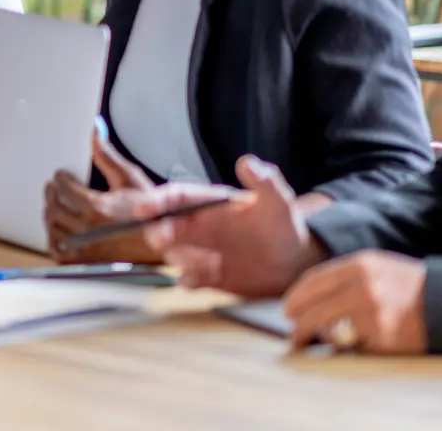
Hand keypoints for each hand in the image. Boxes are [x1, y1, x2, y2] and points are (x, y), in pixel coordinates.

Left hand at [45, 126, 162, 263]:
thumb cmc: (150, 212)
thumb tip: (95, 132)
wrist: (163, 244)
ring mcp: (85, 248)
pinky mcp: (85, 262)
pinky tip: (60, 230)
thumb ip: (107, 156)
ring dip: (50, 216)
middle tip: (53, 188)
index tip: (61, 175)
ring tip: (55, 207)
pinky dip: (54, 239)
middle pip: (53, 208)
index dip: (60, 178)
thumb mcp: (130, 179)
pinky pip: (57, 251)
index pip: (63, 188)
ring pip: (52, 229)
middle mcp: (88, 229)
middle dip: (51, 194)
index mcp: (97, 207)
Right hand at [141, 155, 325, 298]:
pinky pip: (189, 279)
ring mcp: (203, 252)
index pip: (176, 198)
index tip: (144, 208)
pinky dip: (188, 279)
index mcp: (210, 205)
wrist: (296, 263)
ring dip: (177, 257)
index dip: (157, 201)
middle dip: (158, 231)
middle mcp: (200, 227)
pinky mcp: (210, 277)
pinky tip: (198, 280)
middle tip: (162, 239)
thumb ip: (264, 181)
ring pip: (174, 253)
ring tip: (200, 261)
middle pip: (166, 226)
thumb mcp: (278, 201)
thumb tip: (247, 161)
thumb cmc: (284, 226)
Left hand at [283, 251, 427, 354]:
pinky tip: (349, 346)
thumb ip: (346, 278)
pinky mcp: (382, 339)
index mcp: (360, 264)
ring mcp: (372, 314)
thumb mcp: (378, 268)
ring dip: (314, 338)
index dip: (296, 297)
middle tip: (292, 332)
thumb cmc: (409, 287)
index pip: (314, 280)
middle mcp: (363, 287)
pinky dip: (349, 347)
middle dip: (298, 324)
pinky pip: (354, 346)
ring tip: (306, 342)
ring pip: (328, 330)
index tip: (287, 309)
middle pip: (315, 309)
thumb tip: (311, 298)